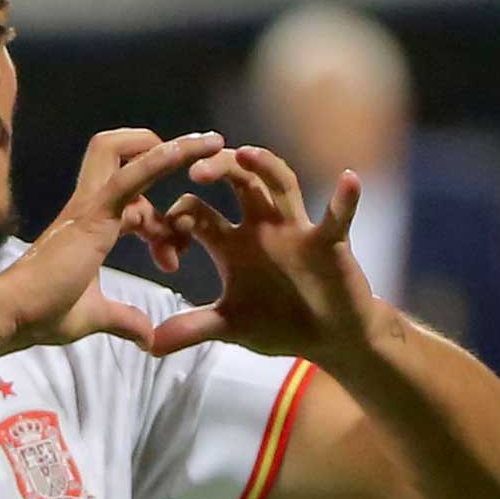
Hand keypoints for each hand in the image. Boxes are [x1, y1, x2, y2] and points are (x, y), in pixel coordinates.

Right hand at [0, 129, 223, 351]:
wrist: (13, 316)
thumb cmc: (43, 314)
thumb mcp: (94, 316)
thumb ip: (122, 319)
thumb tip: (147, 337)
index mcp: (91, 225)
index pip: (134, 202)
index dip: (162, 224)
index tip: (174, 259)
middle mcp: (90, 205)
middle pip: (121, 153)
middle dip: (166, 153)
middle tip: (206, 169)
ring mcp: (90, 205)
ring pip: (124, 150)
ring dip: (172, 146)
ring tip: (213, 144)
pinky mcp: (93, 213)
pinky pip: (129, 175)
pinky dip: (159, 160)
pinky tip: (188, 151)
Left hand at [152, 146, 386, 363]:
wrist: (329, 338)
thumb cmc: (279, 323)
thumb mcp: (230, 326)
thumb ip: (192, 329)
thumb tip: (150, 346)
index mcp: (230, 240)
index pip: (196, 210)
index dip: (176, 219)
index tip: (165, 247)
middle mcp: (260, 225)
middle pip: (236, 180)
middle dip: (216, 168)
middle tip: (194, 171)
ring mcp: (296, 229)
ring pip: (280, 184)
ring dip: (264, 166)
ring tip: (245, 153)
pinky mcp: (329, 243)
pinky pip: (338, 218)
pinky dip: (345, 200)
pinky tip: (349, 179)